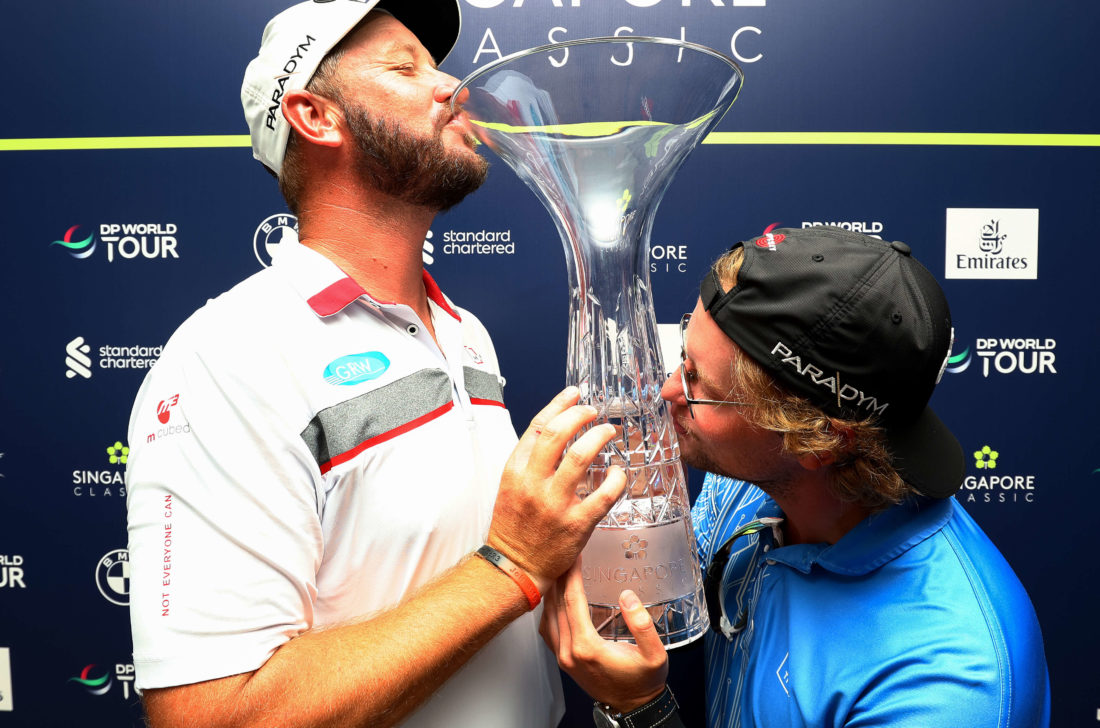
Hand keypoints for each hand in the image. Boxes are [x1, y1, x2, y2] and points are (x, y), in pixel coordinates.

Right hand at [487, 387, 626, 588]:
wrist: (514, 567)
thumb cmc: (515, 526)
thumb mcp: (511, 485)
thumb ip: (531, 460)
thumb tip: (559, 431)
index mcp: (515, 471)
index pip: (539, 427)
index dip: (559, 404)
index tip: (575, 394)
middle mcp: (533, 484)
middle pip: (559, 434)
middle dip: (581, 415)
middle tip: (594, 413)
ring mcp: (555, 504)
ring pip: (580, 456)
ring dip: (599, 437)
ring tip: (608, 432)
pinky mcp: (577, 524)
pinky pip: (604, 494)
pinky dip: (616, 478)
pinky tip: (617, 473)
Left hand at [540, 559, 668, 712]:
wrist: (634, 707)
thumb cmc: (643, 682)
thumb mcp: (654, 655)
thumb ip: (643, 625)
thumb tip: (627, 596)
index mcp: (587, 647)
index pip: (572, 600)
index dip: (572, 574)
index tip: (575, 554)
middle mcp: (569, 652)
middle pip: (556, 604)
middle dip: (561, 575)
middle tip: (566, 553)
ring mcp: (563, 657)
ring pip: (547, 615)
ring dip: (552, 590)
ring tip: (560, 569)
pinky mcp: (563, 660)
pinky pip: (547, 629)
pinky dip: (548, 608)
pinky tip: (555, 597)